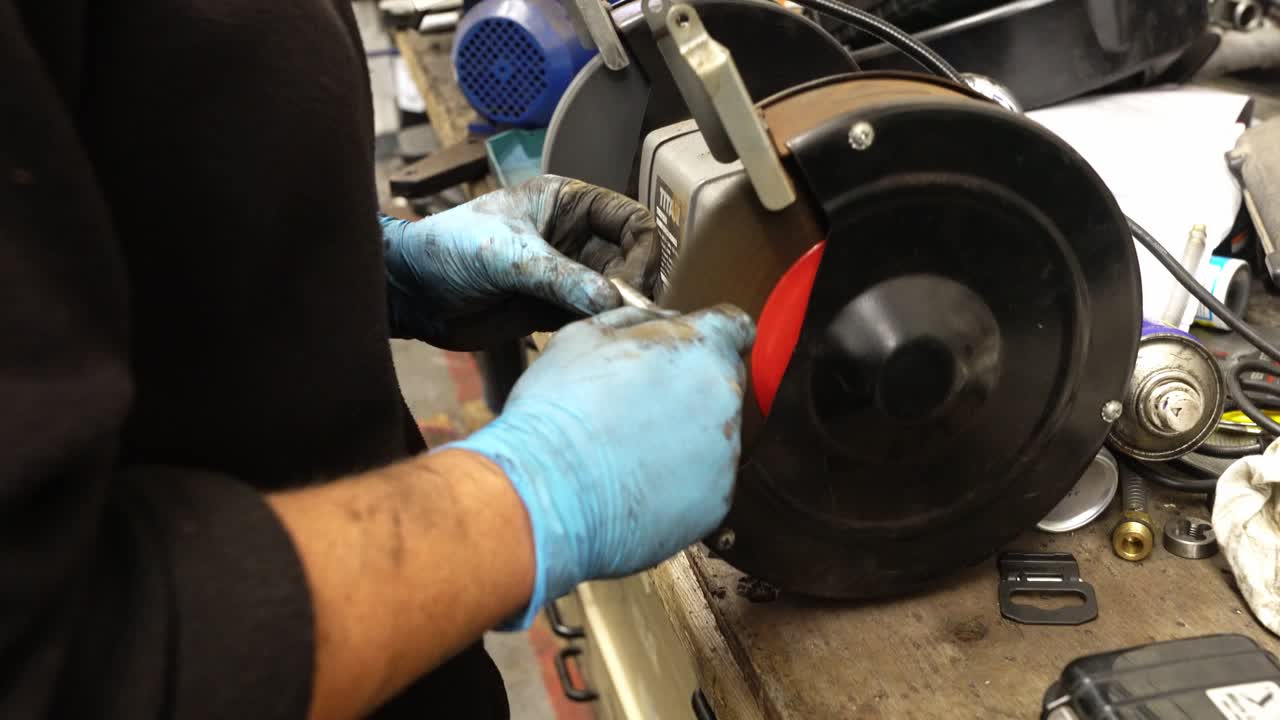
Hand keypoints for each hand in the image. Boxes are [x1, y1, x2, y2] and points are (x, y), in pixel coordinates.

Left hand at [383, 175, 659, 349]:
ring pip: (615, 294)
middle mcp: (573, 236)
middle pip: (632, 261)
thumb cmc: (448, 250)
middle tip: (622, 315)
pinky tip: (590, 340)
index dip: (643, 251)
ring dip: (618, 313)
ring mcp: (565, 275)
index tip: (631, 285)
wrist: (408, 292)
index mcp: (567, 203)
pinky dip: (598, 330)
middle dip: (633, 287)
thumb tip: (613, 300)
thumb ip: (561, 277)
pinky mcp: (552, 309)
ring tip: (608, 331)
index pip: (632, 221)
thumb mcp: (507, 255)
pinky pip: (591, 319)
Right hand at [447, 304, 755, 626]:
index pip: (736, 327)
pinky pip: (703, 482)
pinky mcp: (716, 503)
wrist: (546, 495)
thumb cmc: (558, 410)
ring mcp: (726, 455)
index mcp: (702, 348)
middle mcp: (726, 399)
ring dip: (683, 436)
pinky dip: (677, 481)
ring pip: (712, 435)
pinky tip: (634, 483)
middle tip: (637, 404)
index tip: (687, 350)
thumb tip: (664, 319)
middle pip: (723, 382)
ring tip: (627, 449)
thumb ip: (636, 319)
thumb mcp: (584, 335)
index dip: (709, 335)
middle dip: (690, 385)